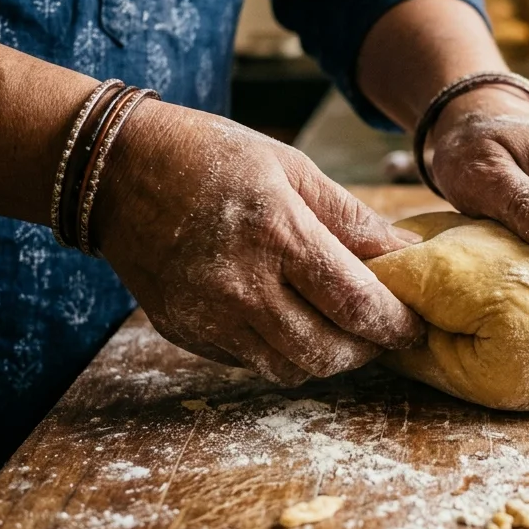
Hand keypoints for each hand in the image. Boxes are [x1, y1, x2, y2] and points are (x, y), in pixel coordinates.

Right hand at [93, 102, 423, 384]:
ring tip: (343, 332)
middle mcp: (242, 285)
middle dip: (367, 349)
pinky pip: (249, 362)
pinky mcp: (184, 332)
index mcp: (277, 234)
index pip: (355, 303)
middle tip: (383, 331)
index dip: (394, 324)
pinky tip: (291, 322)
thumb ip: (350, 217)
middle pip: (326, 352)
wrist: (114, 170)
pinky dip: (281, 353)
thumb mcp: (291, 167)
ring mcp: (208, 315)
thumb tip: (405, 250)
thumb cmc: (213, 158)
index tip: (414, 324)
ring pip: (289, 369)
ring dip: (327, 359)